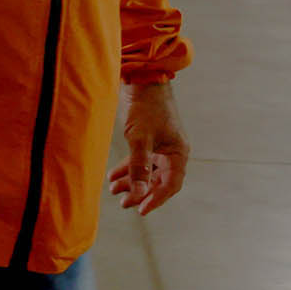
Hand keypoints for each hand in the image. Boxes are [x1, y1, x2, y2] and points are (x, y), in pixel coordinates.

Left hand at [108, 79, 188, 214]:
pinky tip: (113, 176)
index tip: (141, 210)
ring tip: (114, 190)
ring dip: (131, 182)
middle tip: (123, 203)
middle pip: (158, 180)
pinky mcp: (149, 140)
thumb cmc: (146, 107)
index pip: (170, 184)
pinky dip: (128, 169)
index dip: (156, 199)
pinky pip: (140, 161)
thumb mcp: (140, 139)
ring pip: (147, 171)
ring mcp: (160, 146)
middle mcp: (172, 151)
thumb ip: (139, 167)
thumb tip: (139, 193)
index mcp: (178, 153)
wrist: (142, 80)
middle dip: (140, 192)